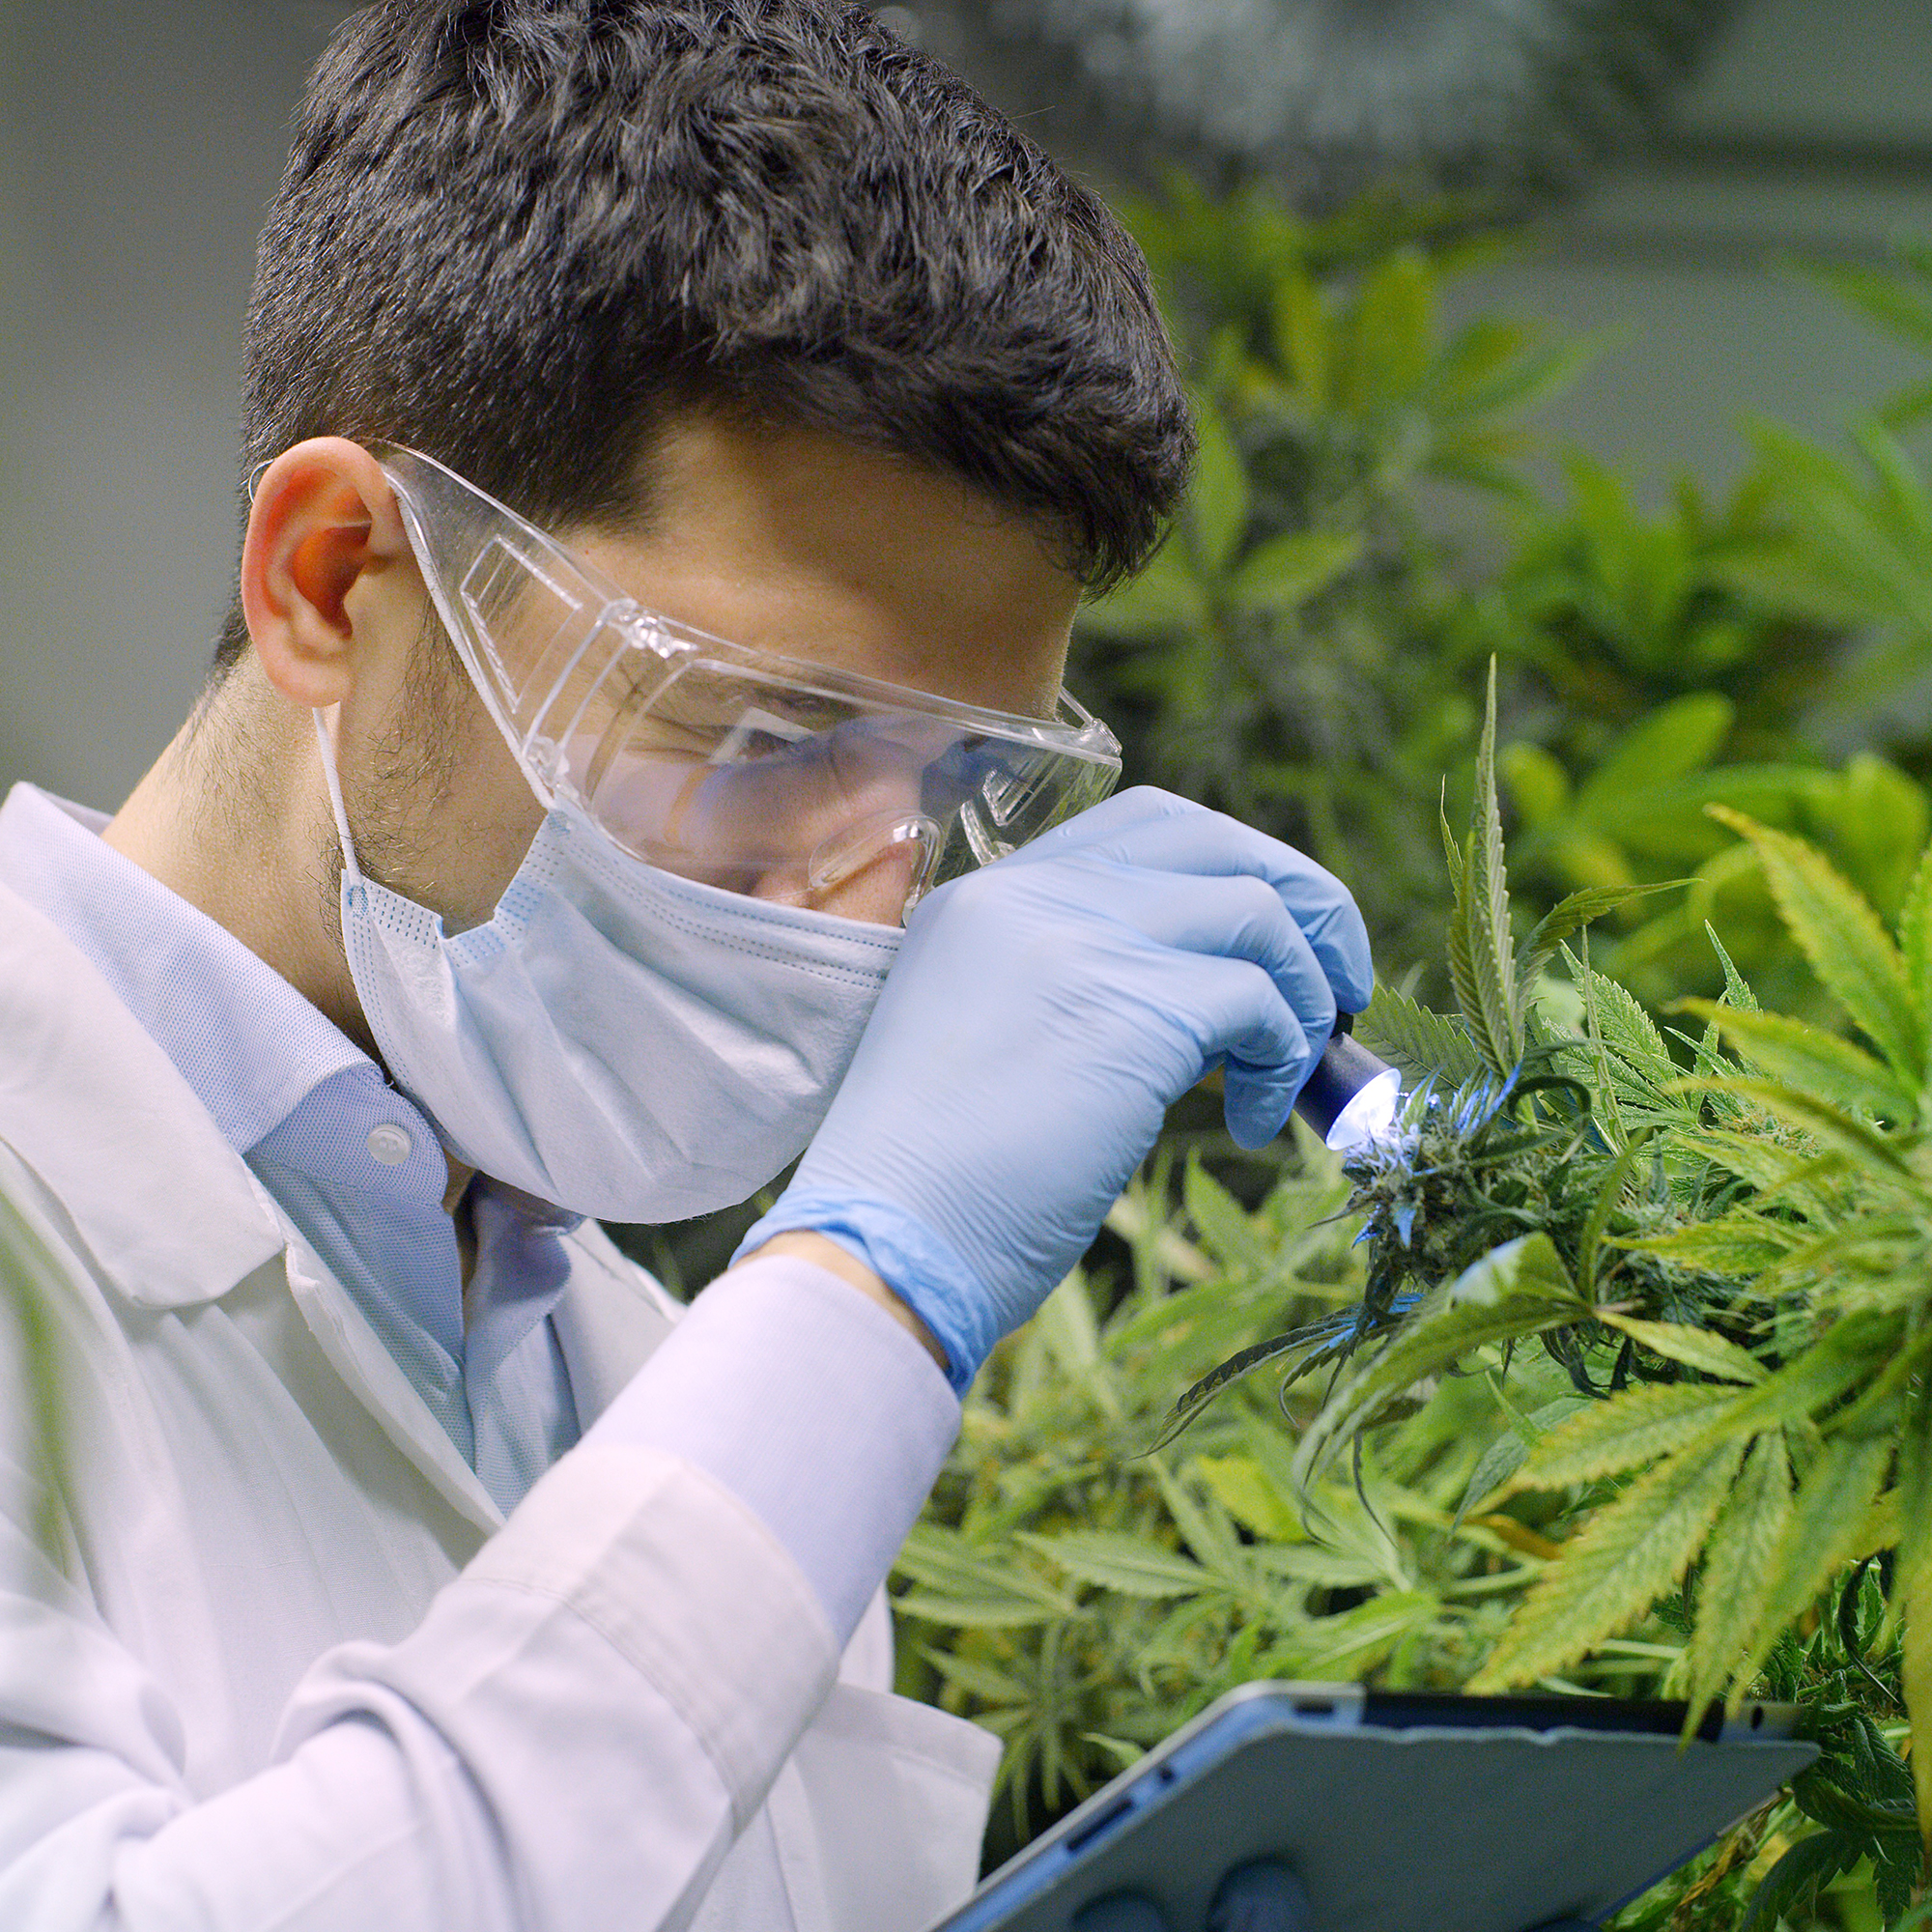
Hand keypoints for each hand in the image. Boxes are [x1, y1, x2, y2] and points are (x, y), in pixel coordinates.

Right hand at [736, 788, 1371, 1389]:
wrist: (881, 1242)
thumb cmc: (931, 1179)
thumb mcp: (989, 1036)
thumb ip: (1074, 983)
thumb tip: (1212, 994)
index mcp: (988, 896)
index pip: (1142, 828)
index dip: (1231, 872)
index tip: (1272, 944)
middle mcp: (1032, 894)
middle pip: (1215, 840)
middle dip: (1304, 903)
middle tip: (1338, 985)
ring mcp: (1081, 941)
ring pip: (1256, 910)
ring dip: (1303, 991)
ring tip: (1293, 1068)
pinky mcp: (1133, 1009)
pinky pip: (1261, 997)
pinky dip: (1284, 1055)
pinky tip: (1254, 1120)